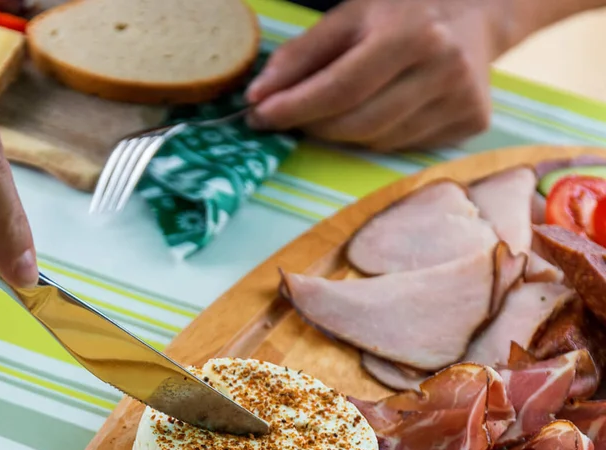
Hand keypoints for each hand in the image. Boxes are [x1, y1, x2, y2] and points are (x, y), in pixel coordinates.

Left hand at [245, 0, 504, 151]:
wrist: (480, 9)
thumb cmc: (405, 9)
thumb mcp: (353, 14)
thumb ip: (303, 54)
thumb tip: (258, 96)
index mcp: (414, 33)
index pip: (340, 88)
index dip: (294, 108)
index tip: (258, 116)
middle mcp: (444, 70)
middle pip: (356, 123)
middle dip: (312, 125)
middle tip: (285, 117)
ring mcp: (462, 101)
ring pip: (376, 141)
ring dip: (343, 133)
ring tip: (337, 108)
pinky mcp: (471, 123)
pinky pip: (401, 146)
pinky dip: (376, 136)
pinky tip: (381, 109)